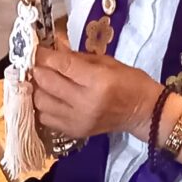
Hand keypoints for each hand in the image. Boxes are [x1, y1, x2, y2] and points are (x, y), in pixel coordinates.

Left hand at [32, 45, 160, 140]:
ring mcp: (77, 120)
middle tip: (39, 64)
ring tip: (43, 81)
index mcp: (98, 81)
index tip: (37, 50)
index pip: (63, 65)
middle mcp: (85, 102)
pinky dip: (44, 106)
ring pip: (41, 103)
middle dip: (39, 70)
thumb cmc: (129, 82)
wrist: (143, 112)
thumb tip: (53, 50)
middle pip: (47, 84)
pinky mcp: (73, 132)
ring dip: (38, 89)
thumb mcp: (107, 62)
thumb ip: (78, 58)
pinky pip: (46, 118)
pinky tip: (51, 98)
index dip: (45, 56)